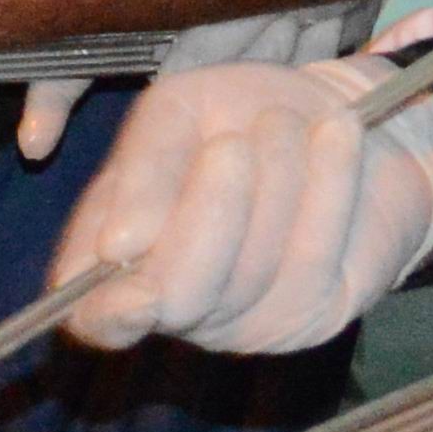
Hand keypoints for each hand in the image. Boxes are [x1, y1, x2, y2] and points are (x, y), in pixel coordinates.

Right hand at [51, 40, 432, 358]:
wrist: (333, 116)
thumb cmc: (236, 114)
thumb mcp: (176, 112)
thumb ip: (145, 165)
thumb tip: (121, 247)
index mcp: (117, 262)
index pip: (96, 318)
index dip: (106, 305)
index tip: (126, 247)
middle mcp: (177, 307)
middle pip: (180, 296)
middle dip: (208, 214)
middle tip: (231, 145)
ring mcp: (246, 320)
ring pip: (252, 271)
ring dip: (275, 182)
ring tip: (285, 120)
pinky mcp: (314, 314)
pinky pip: (314, 258)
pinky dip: (329, 185)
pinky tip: (336, 136)